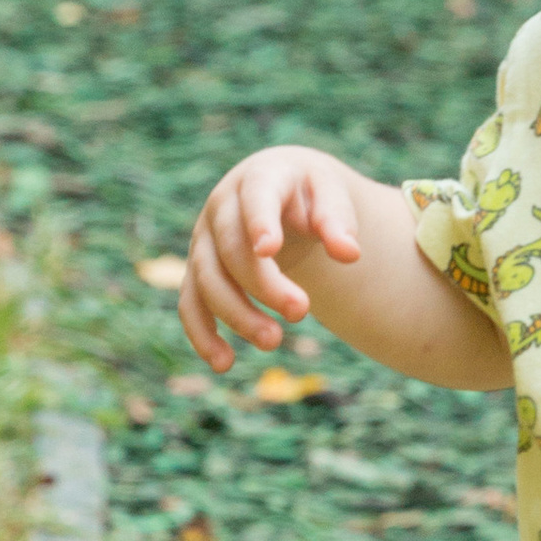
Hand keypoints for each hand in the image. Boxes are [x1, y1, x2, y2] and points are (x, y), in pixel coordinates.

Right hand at [180, 143, 361, 369]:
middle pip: (232, 249)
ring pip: (207, 280)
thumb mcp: (331, 195)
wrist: (283, 191)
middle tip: (302, 311)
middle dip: (263, 284)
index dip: (260, 222)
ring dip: (236, 314)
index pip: (256, 197)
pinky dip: (202, 334)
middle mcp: (222, 207)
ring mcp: (204, 240)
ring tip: (273, 341)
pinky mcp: (199, 271)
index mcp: (258, 178)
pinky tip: (224, 363)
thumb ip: (339, 221)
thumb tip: (349, 253)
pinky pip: (190, 304)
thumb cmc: (311, 193)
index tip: (270, 250)